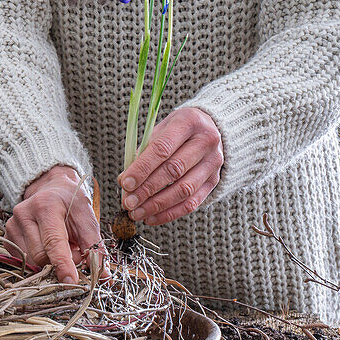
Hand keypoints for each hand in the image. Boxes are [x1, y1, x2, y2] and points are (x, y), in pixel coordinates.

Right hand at [6, 165, 102, 284]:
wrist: (51, 189)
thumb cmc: (70, 203)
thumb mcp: (87, 218)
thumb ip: (94, 246)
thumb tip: (102, 275)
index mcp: (46, 206)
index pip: (53, 242)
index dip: (62, 264)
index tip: (71, 282)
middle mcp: (24, 215)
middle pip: (41, 256)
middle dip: (60, 264)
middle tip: (75, 254)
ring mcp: (12, 226)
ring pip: (31, 262)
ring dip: (50, 264)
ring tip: (62, 248)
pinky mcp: (7, 237)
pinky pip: (24, 261)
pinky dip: (39, 261)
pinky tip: (47, 248)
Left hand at [118, 108, 222, 225]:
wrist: (209, 130)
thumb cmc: (176, 130)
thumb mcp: (160, 131)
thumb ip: (142, 153)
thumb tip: (124, 182)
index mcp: (188, 122)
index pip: (162, 149)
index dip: (142, 168)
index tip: (125, 184)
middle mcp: (206, 141)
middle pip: (173, 171)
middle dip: (147, 190)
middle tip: (128, 203)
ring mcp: (214, 162)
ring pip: (184, 190)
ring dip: (157, 205)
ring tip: (137, 213)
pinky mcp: (215, 180)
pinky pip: (192, 202)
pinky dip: (170, 213)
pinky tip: (152, 218)